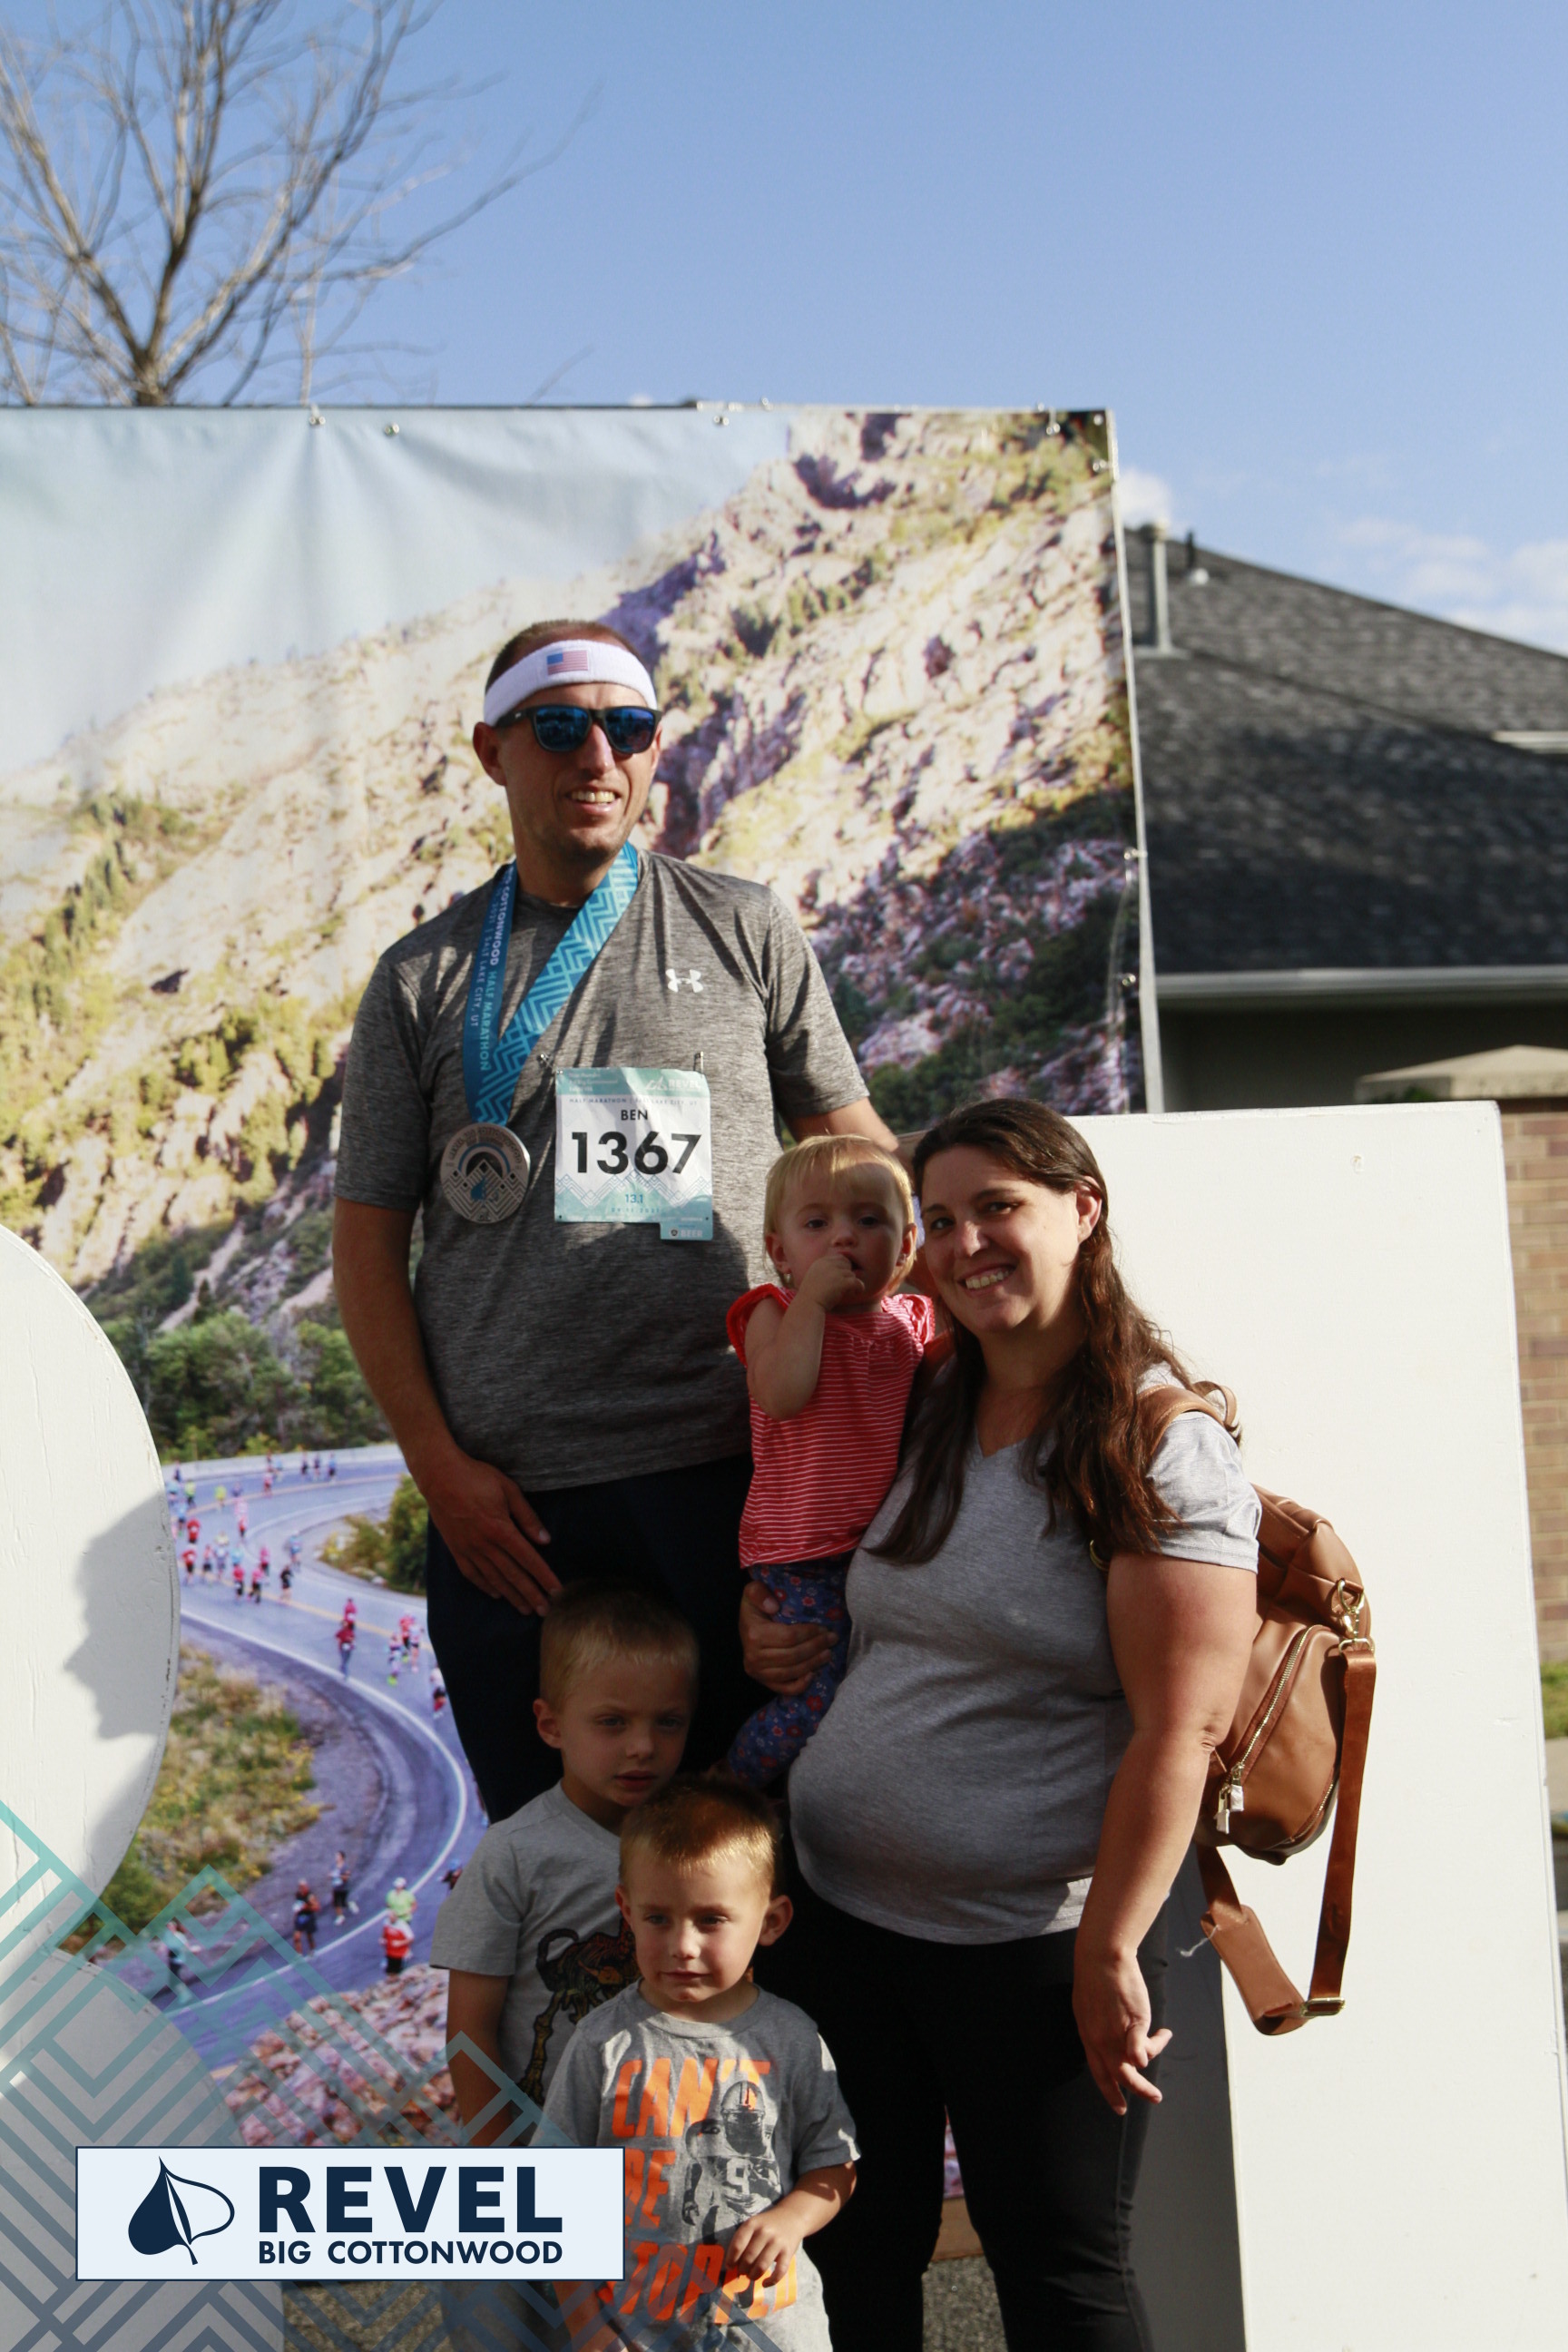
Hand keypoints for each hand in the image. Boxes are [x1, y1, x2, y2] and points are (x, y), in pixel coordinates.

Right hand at [418, 1446, 560, 1614]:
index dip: (544, 1576)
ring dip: (512, 1596)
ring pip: (494, 1578)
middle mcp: (484, 1544)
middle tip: (546, 1610)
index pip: (528, 1558)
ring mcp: (468, 1548)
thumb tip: (545, 1541)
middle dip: (531, 1594)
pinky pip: (472, 1574)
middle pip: (513, 1575)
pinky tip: (496, 1595)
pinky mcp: (455, 1549)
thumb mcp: (508, 1490)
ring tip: (526, 1609)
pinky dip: (485, 1586)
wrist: (439, 1475)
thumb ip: (527, 1517)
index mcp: (500, 1528)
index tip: (557, 1590)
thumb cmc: (477, 1477)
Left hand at [726, 2202, 802, 2287]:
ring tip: (751, 2276)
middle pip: (748, 2258)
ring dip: (753, 2275)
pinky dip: (771, 2281)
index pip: (737, 2245)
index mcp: (752, 2224)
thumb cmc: (767, 2224)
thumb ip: (743, 2240)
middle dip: (742, 2269)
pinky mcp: (788, 2252)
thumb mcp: (753, 2224)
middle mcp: (764, 2232)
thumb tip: (733, 2264)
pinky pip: (779, 2272)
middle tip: (743, 2271)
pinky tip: (765, 2283)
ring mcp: (777, 2242)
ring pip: (761, 2266)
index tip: (729, 2266)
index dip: (731, 2259)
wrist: (792, 2216)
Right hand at [740, 1579, 832, 1695]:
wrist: (746, 1625)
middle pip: (793, 1655)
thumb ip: (759, 1593)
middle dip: (816, 1647)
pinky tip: (814, 1673)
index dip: (810, 1633)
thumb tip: (773, 1607)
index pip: (789, 1637)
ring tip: (828, 1653)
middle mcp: (753, 1657)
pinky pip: (785, 1688)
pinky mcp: (763, 1682)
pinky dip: (801, 1684)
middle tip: (833, 1638)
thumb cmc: (755, 1607)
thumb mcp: (752, 1591)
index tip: (824, 1627)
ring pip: (791, 1672)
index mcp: (754, 1634)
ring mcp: (758, 1672)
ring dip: (813, 1663)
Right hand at [796, 1253, 864, 1310]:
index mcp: (820, 1262)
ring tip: (848, 1292)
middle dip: (848, 1273)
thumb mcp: (814, 1276)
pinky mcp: (841, 1282)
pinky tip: (858, 1292)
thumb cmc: (810, 1295)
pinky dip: (859, 1287)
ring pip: (851, 1274)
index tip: (843, 1277)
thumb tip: (842, 1271)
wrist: (807, 1305)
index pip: (839, 1257)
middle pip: (847, 1264)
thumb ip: (825, 1270)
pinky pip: (856, 1282)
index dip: (844, 1267)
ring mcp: (835, 1273)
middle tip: (846, 1284)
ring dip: (851, 1283)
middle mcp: (828, 1265)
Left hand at [1072, 1942, 1172, 2115]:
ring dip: (1149, 2080)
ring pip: (1136, 2068)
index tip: (1119, 2109)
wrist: (1101, 1957)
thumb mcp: (1088, 2008)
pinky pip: (1147, 2048)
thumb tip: (1109, 2040)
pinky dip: (1156, 2044)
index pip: (1098, 2073)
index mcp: (1088, 2037)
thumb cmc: (1095, 1977)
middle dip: (1138, 2090)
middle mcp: (1100, 2042)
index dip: (1109, 2092)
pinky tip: (1164, 2034)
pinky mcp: (1134, 2027)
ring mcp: (1117, 2036)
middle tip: (1155, 2097)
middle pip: (1119, 2077)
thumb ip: (1098, 2028)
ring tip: (1163, 2069)